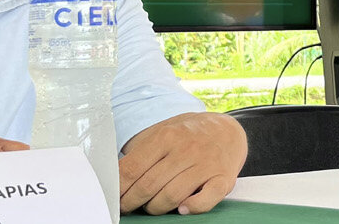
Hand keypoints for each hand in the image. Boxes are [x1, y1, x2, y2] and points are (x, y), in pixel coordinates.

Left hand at [119, 112, 246, 214]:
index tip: (112, 197)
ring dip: (155, 208)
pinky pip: (206, 200)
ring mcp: (206, 165)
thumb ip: (140, 151)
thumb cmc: (188, 135)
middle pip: (148, 186)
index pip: (132, 168)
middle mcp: (186, 150)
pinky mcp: (223, 179)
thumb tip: (115, 176)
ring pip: (171, 197)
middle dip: (131, 202)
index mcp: (167, 137)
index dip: (118, 188)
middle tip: (126, 207)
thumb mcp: (163, 131)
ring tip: (151, 206)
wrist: (227, 130)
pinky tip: (182, 208)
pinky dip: (192, 208)